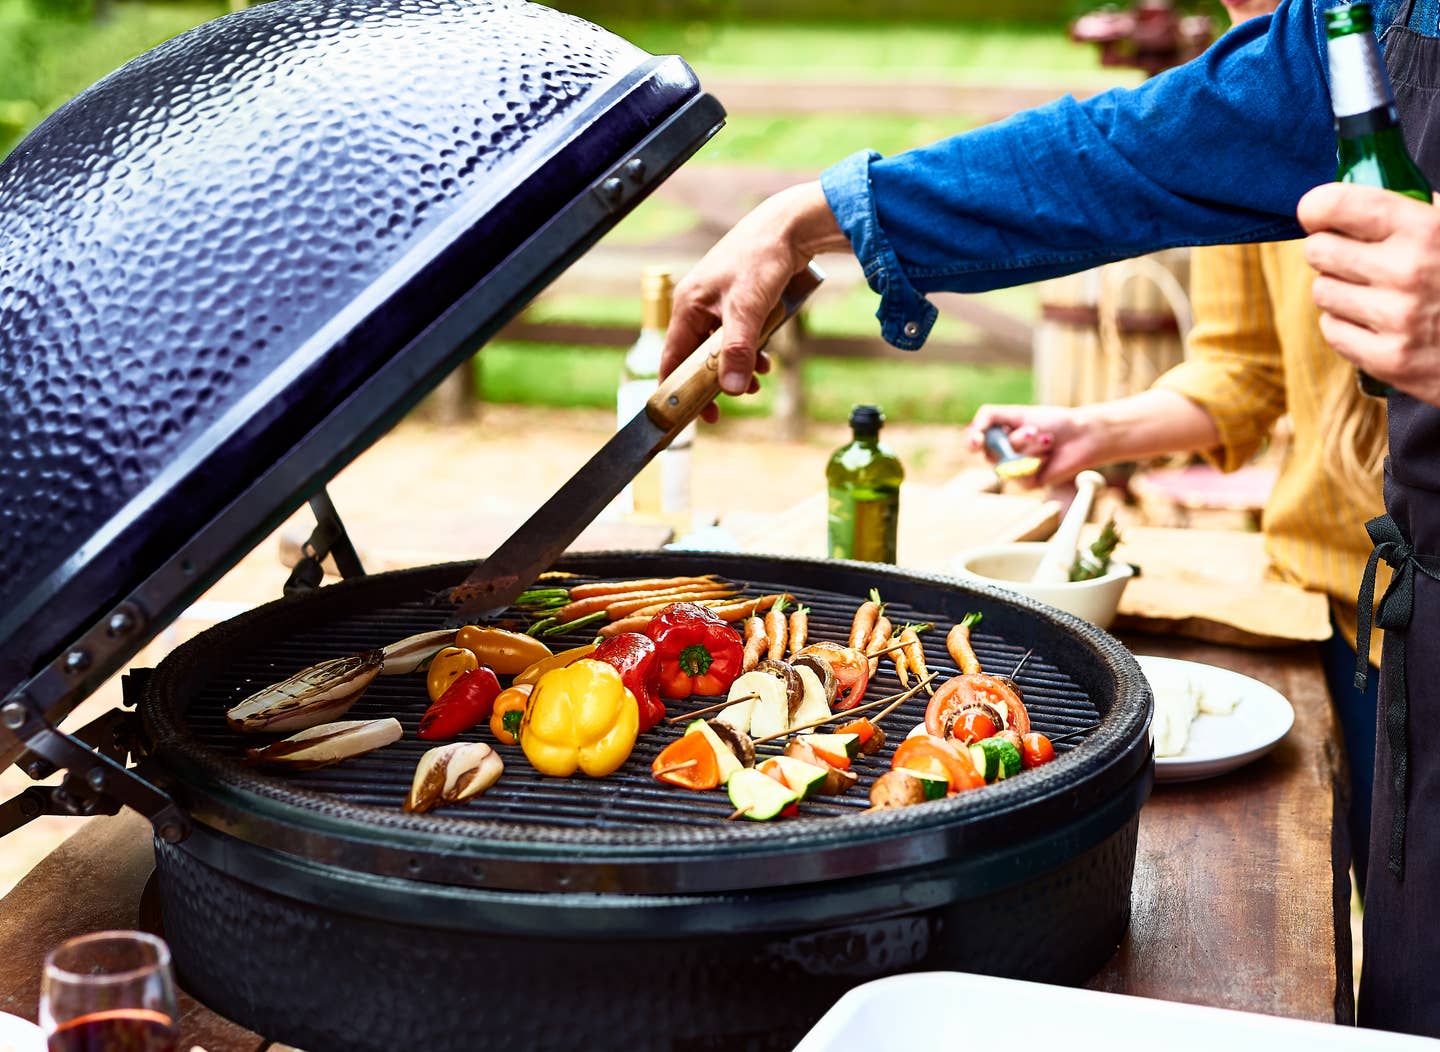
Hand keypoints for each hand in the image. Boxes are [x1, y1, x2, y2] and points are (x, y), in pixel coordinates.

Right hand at [661, 181, 848, 421]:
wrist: (791, 226)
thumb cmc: (762, 258)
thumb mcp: (748, 309)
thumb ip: (738, 351)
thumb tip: (731, 390)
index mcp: (688, 306)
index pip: (672, 358)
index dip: (679, 389)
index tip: (694, 415)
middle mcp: (698, 305)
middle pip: (697, 357)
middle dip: (716, 381)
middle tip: (734, 401)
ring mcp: (719, 303)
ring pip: (721, 349)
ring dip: (738, 368)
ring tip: (758, 382)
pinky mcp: (740, 301)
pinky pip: (738, 336)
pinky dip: (749, 351)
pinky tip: (765, 360)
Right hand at [965, 404, 1098, 485]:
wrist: (1082, 437)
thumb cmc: (1053, 422)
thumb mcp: (1019, 412)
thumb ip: (990, 416)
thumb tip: (973, 428)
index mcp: (998, 434)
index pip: (973, 440)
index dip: (971, 441)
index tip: (977, 440)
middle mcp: (1002, 453)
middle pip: (990, 452)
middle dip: (1015, 440)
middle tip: (1034, 430)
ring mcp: (1013, 469)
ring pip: (1006, 463)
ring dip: (1029, 448)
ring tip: (1047, 439)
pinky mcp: (1026, 482)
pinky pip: (1020, 475)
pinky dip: (1037, 460)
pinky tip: (1050, 453)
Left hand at [1299, 182, 1439, 405]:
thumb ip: (1420, 207)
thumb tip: (1365, 189)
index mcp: (1426, 230)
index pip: (1339, 205)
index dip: (1317, 207)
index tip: (1316, 214)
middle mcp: (1408, 271)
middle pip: (1318, 250)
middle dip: (1329, 250)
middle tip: (1350, 257)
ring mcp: (1398, 318)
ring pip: (1322, 292)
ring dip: (1338, 290)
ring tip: (1372, 291)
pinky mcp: (1389, 359)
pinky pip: (1332, 330)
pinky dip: (1346, 325)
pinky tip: (1375, 321)